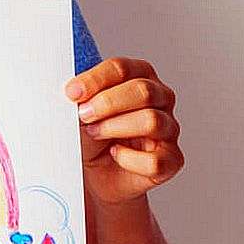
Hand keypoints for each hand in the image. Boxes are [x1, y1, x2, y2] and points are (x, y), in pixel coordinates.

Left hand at [65, 57, 183, 205]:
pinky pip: (155, 160)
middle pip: (143, 90)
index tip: (71, 93)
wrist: (98, 175)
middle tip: (82, 115)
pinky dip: (129, 159)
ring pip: (151, 121)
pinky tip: (115, 154)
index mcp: (139, 77)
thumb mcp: (81, 114)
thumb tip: (72, 91)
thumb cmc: (93, 137)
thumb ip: (80, 99)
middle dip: (107, 103)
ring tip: (94, 133)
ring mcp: (169, 129)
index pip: (122, 68)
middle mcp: (160, 99)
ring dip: (114, 127)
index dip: (95, 80)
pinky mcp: (171, 160)